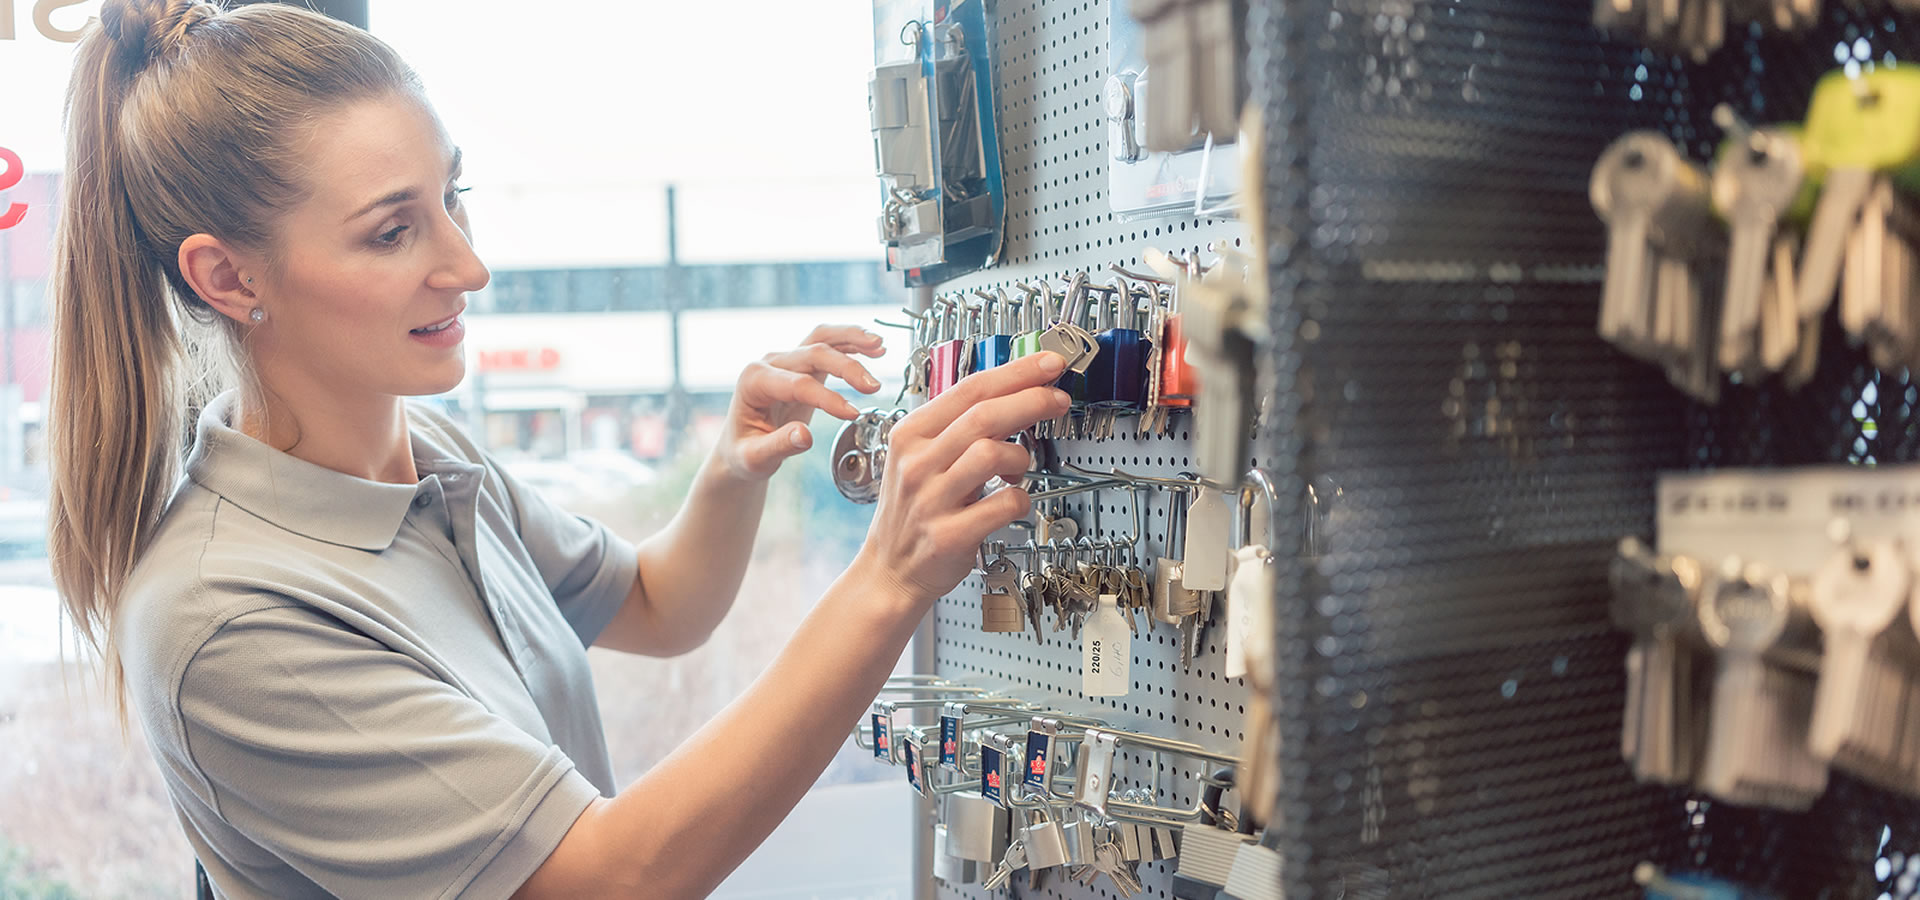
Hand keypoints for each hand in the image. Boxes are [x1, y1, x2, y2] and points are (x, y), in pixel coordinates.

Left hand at [718, 325, 887, 480]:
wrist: (739, 446)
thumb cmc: (744, 452)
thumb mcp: (754, 457)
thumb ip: (778, 446)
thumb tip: (805, 436)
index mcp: (754, 381)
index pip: (798, 384)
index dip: (827, 398)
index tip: (852, 414)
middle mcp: (769, 363)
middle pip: (813, 352)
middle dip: (846, 366)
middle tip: (873, 387)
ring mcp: (786, 360)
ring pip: (821, 338)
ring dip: (852, 339)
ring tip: (880, 346)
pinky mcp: (802, 364)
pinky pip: (828, 344)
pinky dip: (851, 342)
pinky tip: (875, 347)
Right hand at [851, 352, 1071, 604]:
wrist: (890, 570)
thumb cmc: (915, 510)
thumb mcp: (922, 457)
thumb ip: (959, 427)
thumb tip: (1015, 392)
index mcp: (911, 434)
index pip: (969, 389)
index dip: (1015, 372)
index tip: (1047, 363)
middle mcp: (917, 462)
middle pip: (984, 415)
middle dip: (1031, 400)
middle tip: (1058, 399)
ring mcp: (930, 499)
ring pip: (990, 453)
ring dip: (1020, 455)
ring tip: (1019, 468)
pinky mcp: (948, 535)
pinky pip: (1002, 504)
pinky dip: (1020, 499)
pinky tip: (1013, 501)